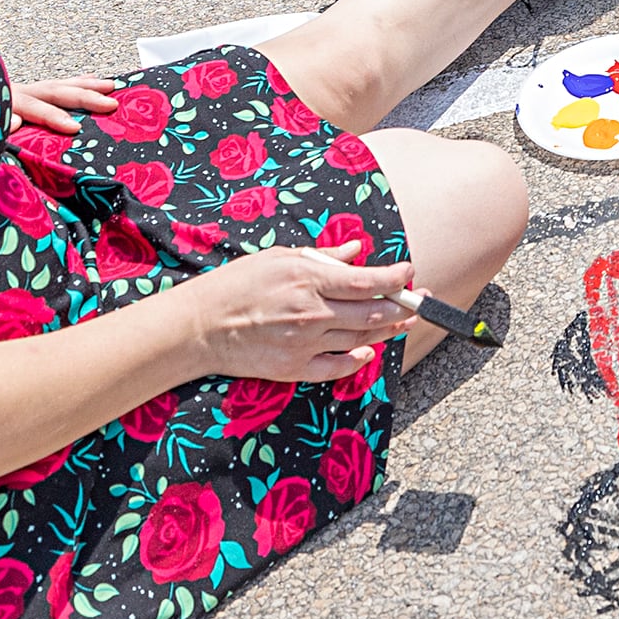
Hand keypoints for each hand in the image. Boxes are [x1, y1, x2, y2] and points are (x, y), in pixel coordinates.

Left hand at [10, 76, 120, 133]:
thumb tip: (14, 120)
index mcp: (7, 104)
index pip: (34, 108)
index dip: (54, 117)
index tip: (74, 127)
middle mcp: (18, 93)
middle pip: (54, 91)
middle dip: (84, 96)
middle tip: (109, 104)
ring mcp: (24, 91)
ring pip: (59, 85)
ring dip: (85, 86)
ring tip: (109, 86)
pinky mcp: (27, 93)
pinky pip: (57, 85)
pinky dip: (75, 82)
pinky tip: (90, 79)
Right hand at [187, 245, 415, 384]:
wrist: (199, 326)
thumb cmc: (236, 284)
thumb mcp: (279, 257)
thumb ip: (322, 257)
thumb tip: (356, 250)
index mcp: (308, 280)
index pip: (367, 281)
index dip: (395, 278)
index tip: (409, 273)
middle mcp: (312, 313)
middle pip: (373, 313)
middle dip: (402, 306)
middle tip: (419, 300)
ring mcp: (305, 343)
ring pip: (361, 339)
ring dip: (387, 330)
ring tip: (402, 321)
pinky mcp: (294, 368)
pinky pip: (337, 367)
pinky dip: (357, 360)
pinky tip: (368, 351)